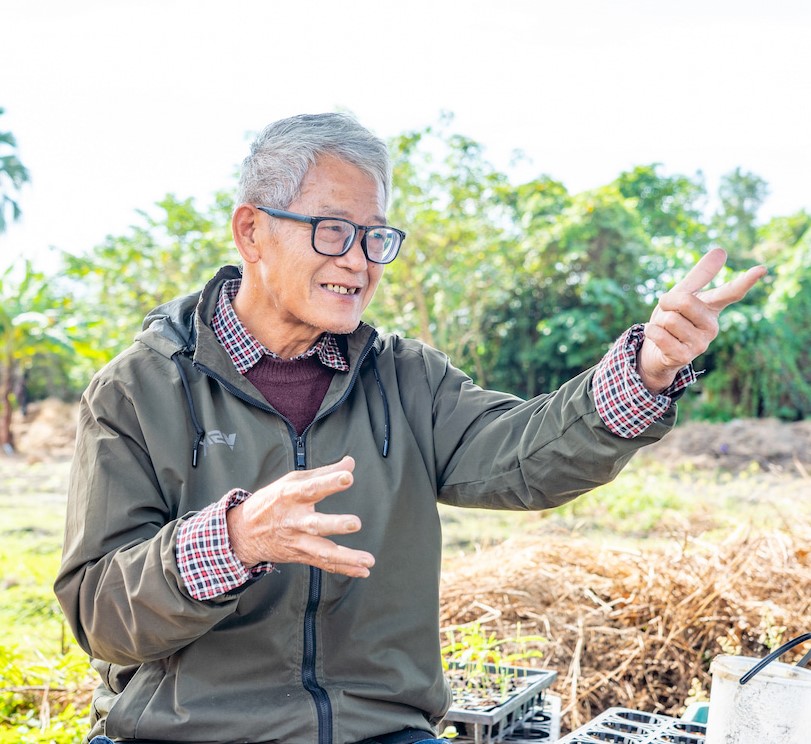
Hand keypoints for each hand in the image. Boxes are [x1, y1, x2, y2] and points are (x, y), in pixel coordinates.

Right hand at [226, 456, 374, 577]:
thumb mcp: (292, 481)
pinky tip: (363, 571)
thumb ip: (323, 473)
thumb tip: (350, 463)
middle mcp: (294, 520)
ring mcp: (297, 541)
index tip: (347, 477)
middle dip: (335, 525)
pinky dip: (344, 569)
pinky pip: (324, 565)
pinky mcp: (301, 556)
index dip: (329, 482)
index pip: (311, 488)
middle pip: (315, 525)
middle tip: (355, 523)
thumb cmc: (272, 501)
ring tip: (368, 560)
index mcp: (290, 496)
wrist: (244, 532)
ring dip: (346, 557)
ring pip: (322, 552)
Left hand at [638, 248, 766, 392]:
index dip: (745, 280)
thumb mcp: (683, 293)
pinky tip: (658, 339)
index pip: (731, 292)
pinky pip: (659, 334)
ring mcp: (700, 344)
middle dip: (667, 303)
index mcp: (713, 307)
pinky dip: (651, 332)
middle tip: (667, 313)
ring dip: (658, 321)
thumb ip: (701, 275)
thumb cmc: (672, 318)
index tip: (761, 269)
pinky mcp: (685, 357)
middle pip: (685, 301)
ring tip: (665, 330)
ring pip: (670, 319)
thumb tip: (722, 250)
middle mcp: (712, 326)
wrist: (655, 350)